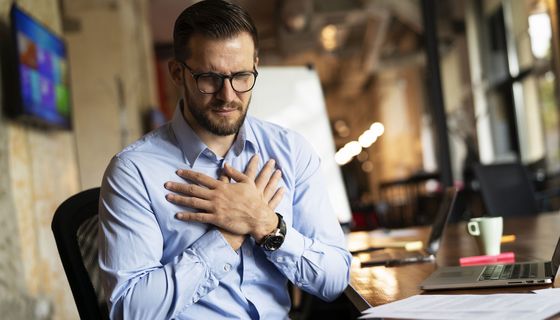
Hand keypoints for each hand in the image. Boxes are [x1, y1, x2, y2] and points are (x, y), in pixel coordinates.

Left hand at [165, 155, 284, 245]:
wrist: (258, 217)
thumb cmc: (254, 200)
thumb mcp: (247, 182)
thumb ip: (235, 173)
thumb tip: (225, 165)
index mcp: (222, 186)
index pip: (201, 178)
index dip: (188, 174)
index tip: (178, 172)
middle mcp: (216, 196)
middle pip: (193, 189)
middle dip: (178, 186)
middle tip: (166, 184)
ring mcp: (215, 207)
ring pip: (193, 202)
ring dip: (179, 199)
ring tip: (167, 197)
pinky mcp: (216, 219)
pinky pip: (199, 217)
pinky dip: (187, 216)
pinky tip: (178, 215)